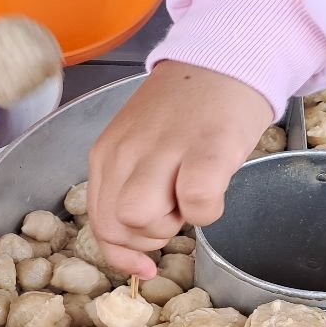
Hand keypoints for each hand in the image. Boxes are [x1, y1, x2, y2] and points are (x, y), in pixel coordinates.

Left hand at [87, 62, 273, 277]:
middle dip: (149, 237)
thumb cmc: (187, 110)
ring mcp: (164, 148)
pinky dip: (207, 210)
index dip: (122, 255)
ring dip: (174, 224)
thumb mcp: (140, 145)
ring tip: (192, 195)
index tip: (145, 267)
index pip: (99, 224)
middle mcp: (126, 151)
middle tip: (175, 208)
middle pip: (117, 227)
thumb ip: (128, 185)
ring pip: (143, 219)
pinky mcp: (207, 148)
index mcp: (108, 153)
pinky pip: (196, 203)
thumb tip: (133, 246)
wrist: (226, 59)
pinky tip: (215, 188)